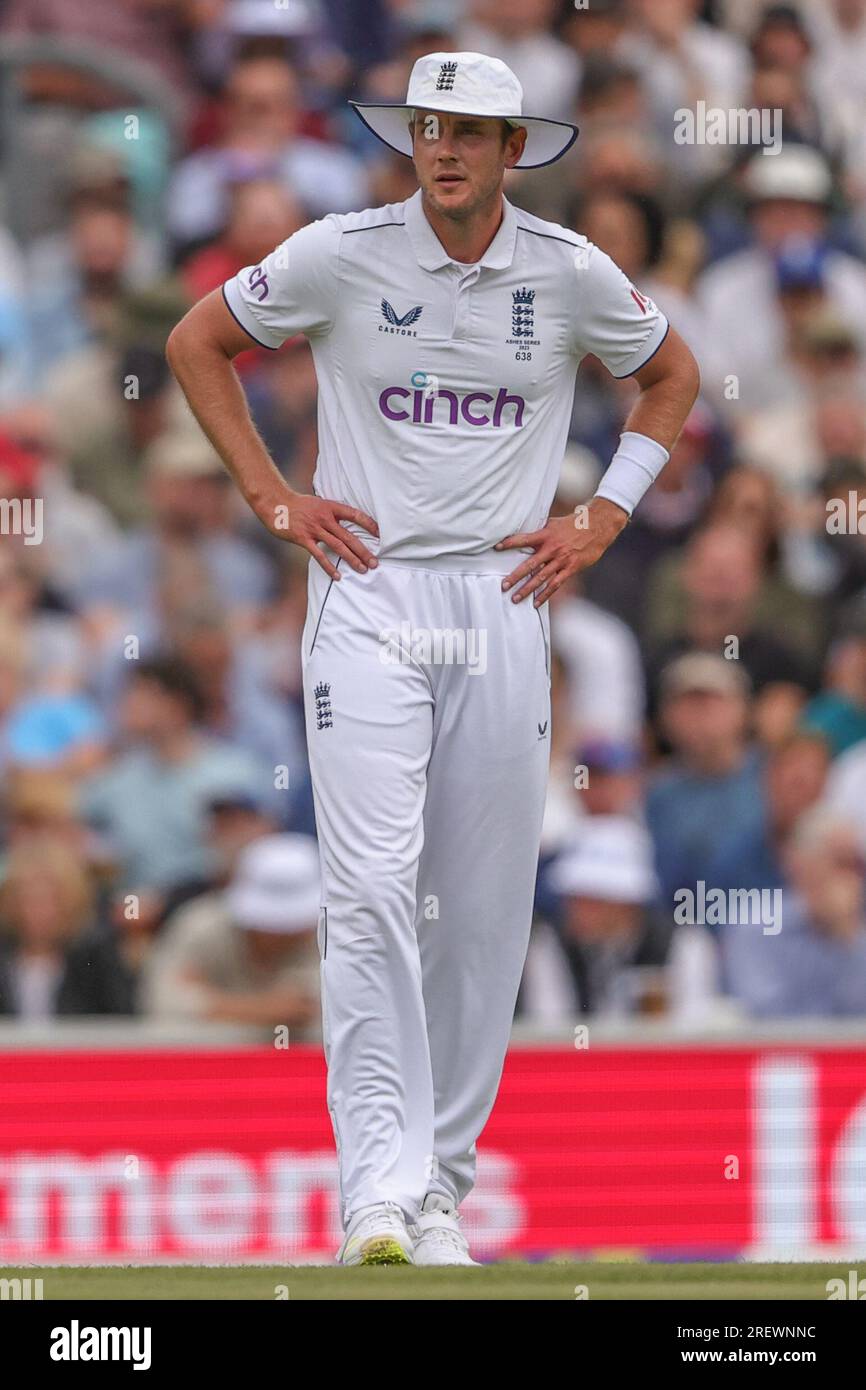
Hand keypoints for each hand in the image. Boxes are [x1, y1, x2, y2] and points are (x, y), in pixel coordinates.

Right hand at [267, 489, 378, 580]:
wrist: (275, 503)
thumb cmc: (297, 505)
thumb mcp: (317, 504)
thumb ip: (330, 514)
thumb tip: (343, 523)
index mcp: (330, 507)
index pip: (354, 514)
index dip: (368, 523)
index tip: (379, 533)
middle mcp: (325, 518)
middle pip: (349, 536)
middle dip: (363, 550)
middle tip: (375, 562)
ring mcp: (314, 528)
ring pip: (338, 546)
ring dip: (352, 559)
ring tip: (362, 569)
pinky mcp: (303, 538)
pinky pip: (319, 555)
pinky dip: (329, 567)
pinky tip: (338, 576)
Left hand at [496, 497, 628, 605]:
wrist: (598, 526)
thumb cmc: (574, 524)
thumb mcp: (554, 522)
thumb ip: (540, 530)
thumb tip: (525, 532)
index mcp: (546, 535)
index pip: (524, 539)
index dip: (510, 543)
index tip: (497, 548)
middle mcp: (552, 549)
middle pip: (530, 565)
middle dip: (515, 576)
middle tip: (503, 586)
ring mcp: (562, 560)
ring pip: (541, 578)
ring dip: (527, 589)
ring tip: (515, 598)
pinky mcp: (571, 568)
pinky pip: (556, 584)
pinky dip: (545, 595)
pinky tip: (536, 603)